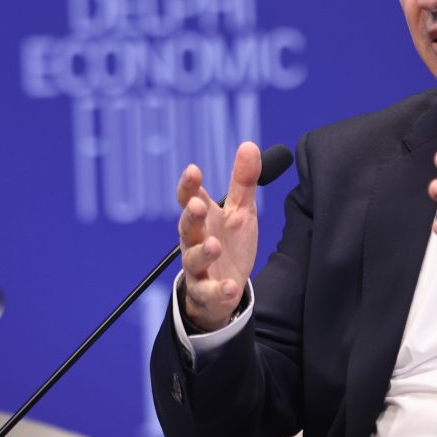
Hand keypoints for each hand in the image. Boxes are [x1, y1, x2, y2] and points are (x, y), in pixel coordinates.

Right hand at [176, 141, 261, 330]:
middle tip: (197, 205)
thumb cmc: (229, 243)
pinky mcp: (206, 292)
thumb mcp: (241, 211)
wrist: (226, 288)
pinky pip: (209, 292)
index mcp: (204, 218)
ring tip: (214, 245)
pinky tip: (229, 287)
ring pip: (193, 259)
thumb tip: (249, 144)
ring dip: (202, 252)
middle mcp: (195, 241)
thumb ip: (243, 181)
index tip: (194, 170)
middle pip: (187, 227)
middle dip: (191, 216)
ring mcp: (199, 268)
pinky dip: (218, 290)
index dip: (188, 185)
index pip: (189, 198)